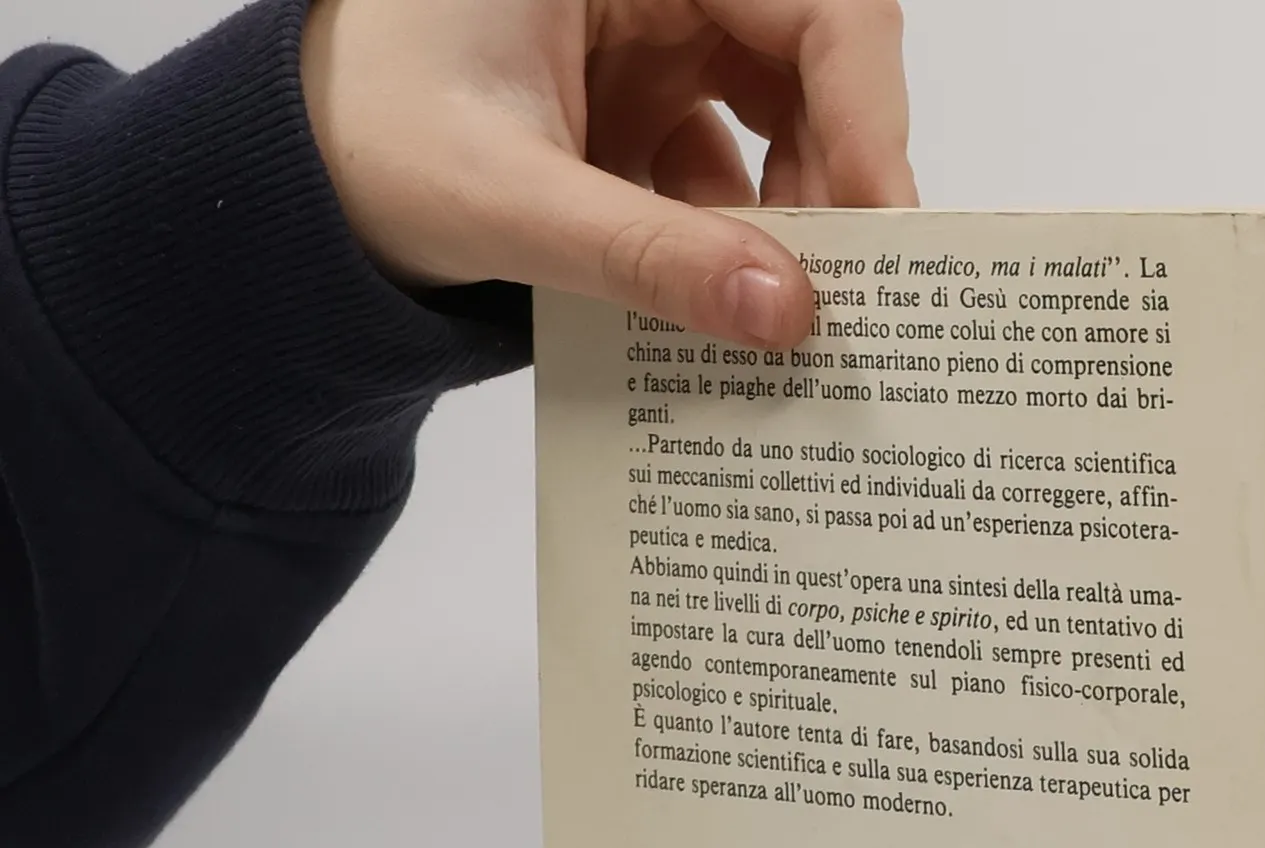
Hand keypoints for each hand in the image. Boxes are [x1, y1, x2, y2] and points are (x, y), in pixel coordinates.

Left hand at [300, 0, 915, 350]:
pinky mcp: (649, 109)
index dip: (866, 108)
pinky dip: (742, 241)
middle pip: (813, 58)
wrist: (295, 185)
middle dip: (836, 176)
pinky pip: (735, 169)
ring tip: (777, 310)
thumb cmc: (362, 143)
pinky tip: (727, 306)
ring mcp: (656, 41)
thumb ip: (646, 259)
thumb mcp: (504, 200)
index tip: (884, 224)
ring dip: (794, 218)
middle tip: (842, 293)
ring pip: (786, 118)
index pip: (810, 3)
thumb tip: (787, 314)